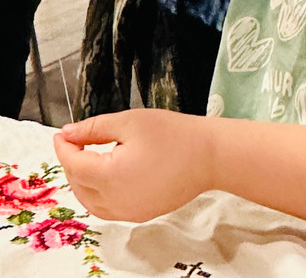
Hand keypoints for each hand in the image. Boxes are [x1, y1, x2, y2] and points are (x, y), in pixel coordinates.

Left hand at [53, 109, 214, 222]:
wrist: (212, 156)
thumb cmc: (177, 136)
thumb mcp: (130, 121)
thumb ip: (93, 128)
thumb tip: (68, 133)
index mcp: (109, 176)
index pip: (72, 163)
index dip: (63, 146)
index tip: (62, 134)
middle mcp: (116, 200)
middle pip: (78, 184)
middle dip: (72, 163)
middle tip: (76, 143)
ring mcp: (130, 211)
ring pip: (90, 202)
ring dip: (83, 183)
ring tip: (89, 162)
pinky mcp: (142, 214)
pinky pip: (109, 209)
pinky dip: (100, 196)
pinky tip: (107, 179)